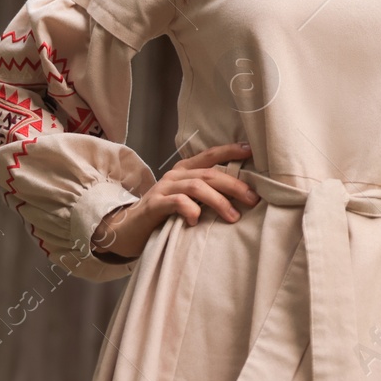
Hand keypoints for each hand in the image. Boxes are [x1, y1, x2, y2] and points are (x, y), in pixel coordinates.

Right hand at [92, 143, 258, 259]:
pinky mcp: (154, 205)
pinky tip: (197, 220)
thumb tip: (240, 197)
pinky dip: (190, 210)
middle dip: (234, 184)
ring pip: (196, 187)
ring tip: (233, 216)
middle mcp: (174, 175)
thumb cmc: (164, 215)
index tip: (250, 151)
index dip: (230, 151)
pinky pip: (176, 202)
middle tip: (252, 199)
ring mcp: (163, 188)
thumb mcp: (187, 200)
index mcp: (184, 170)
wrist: (127, 230)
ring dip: (218, 201)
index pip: (210, 155)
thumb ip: (206, 194)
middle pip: (209, 174)